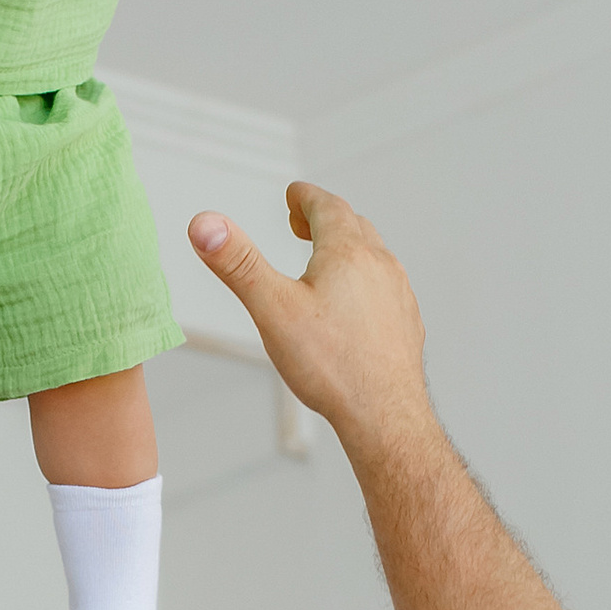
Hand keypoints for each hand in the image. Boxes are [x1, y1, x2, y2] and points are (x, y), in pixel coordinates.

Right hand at [185, 182, 430, 451]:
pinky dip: (364, 279)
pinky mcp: (405, 322)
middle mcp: (379, 265)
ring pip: (373, 255)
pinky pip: (385, 286)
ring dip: (347, 248)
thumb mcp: (272, 309)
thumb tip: (205, 224)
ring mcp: (398, 294)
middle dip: (324, 218)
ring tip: (323, 260)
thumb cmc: (330, 366)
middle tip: (299, 224)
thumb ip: (238, 263)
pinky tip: (351, 304)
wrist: (384, 415)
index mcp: (347, 253)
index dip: (305, 197)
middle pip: (352, 226)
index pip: (327, 206)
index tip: (293, 194)